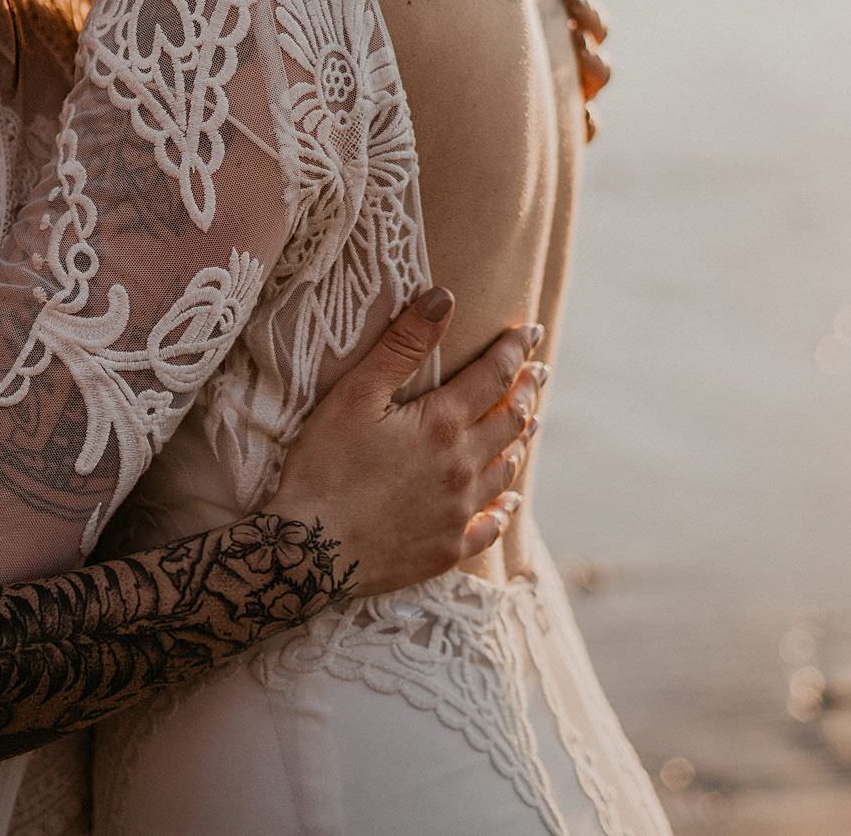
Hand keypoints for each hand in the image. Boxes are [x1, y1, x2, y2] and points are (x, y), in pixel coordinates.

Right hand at [268, 292, 545, 597]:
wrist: (310, 551)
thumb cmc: (324, 467)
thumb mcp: (355, 395)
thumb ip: (402, 346)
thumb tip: (444, 298)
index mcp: (442, 426)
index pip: (494, 377)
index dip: (514, 350)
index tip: (530, 331)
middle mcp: (463, 468)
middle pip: (509, 422)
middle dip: (527, 390)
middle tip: (539, 371)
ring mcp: (458, 512)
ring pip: (504, 470)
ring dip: (519, 441)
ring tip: (529, 422)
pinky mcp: (447, 549)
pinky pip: (489, 526)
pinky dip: (504, 508)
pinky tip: (509, 502)